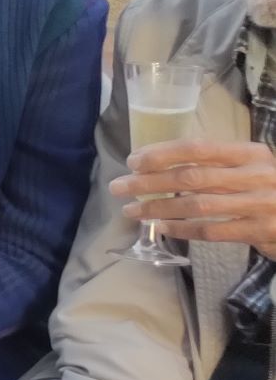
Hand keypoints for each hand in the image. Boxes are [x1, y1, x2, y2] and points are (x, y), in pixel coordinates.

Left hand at [114, 140, 275, 254]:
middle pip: (191, 177)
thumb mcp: (249, 169)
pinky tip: (162, 228)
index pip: (198, 148)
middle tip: (119, 187)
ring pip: (197, 205)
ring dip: (159, 209)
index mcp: (251, 153)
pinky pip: (211, 230)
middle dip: (149, 182)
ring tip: (131, 211)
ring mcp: (261, 204)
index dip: (161, 154)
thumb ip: (214, 165)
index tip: (133, 161)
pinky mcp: (260, 230)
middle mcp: (257, 175)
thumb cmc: (268, 190)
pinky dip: (182, 229)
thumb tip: (155, 165)